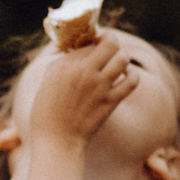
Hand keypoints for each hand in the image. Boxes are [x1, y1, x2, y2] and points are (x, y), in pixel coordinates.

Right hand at [28, 31, 135, 150]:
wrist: (57, 139)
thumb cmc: (47, 111)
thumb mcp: (49, 80)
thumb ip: (64, 62)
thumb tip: (79, 51)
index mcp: (65, 64)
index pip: (87, 41)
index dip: (92, 41)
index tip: (92, 44)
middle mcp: (84, 71)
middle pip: (110, 42)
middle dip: (110, 41)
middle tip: (107, 47)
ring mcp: (100, 86)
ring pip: (123, 58)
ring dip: (121, 57)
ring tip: (116, 63)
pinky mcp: (111, 101)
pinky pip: (132, 80)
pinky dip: (132, 75)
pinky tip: (125, 76)